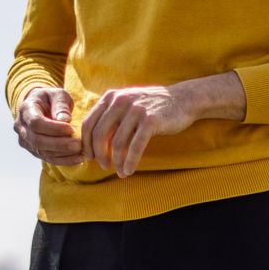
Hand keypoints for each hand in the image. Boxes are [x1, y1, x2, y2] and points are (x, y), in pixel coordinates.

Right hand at [13, 86, 80, 164]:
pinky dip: (64, 160)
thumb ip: (61, 105)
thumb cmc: (51, 99)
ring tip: (82, 152)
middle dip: (60, 145)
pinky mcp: (34, 151)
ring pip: (43, 152)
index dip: (53, 128)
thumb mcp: (58, 95)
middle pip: (38, 141)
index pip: (36, 123)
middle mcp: (21, 127)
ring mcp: (26, 141)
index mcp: (26, 110)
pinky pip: (48, 159)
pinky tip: (79, 158)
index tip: (71, 129)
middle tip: (79, 145)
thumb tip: (65, 120)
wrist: (41, 106)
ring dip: (63, 154)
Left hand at [81, 84, 195, 176]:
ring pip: (117, 143)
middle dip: (99, 155)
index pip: (89, 123)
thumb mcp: (127, 105)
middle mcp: (121, 101)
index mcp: (111, 97)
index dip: (86, 144)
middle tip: (104, 167)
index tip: (89, 158)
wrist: (182, 99)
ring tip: (120, 172)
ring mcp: (136, 110)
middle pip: (99, 135)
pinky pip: (135, 146)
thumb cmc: (152, 107)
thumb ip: (111, 118)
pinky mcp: (151, 121)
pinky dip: (130, 161)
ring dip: (117, 162)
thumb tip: (93, 144)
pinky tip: (129, 171)